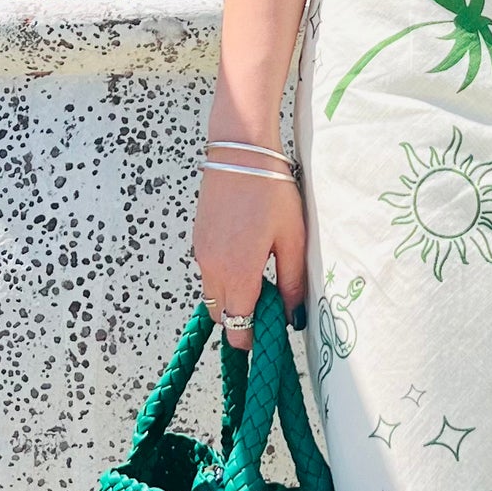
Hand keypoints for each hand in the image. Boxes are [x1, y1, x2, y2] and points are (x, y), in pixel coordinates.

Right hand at [192, 139, 307, 352]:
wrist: (240, 151)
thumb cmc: (271, 192)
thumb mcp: (292, 239)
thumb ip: (292, 282)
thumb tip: (293, 317)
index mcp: (237, 273)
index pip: (237, 327)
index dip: (252, 338)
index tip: (270, 333)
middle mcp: (212, 268)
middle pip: (222, 316)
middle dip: (242, 319)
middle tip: (270, 302)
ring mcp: (200, 254)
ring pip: (213, 295)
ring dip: (233, 296)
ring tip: (262, 274)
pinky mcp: (198, 240)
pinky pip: (208, 273)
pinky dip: (224, 277)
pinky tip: (248, 255)